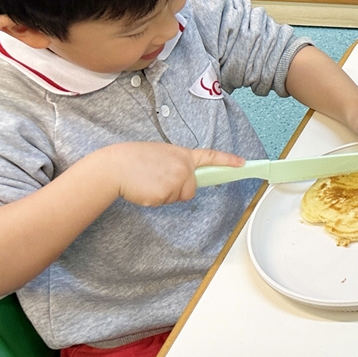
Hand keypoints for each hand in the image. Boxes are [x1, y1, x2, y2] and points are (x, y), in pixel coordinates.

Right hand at [95, 143, 244, 206]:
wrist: (115, 167)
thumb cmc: (134, 158)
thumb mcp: (161, 153)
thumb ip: (177, 163)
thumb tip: (185, 176)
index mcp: (183, 155)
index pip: (210, 157)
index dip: (228, 160)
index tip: (242, 163)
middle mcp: (183, 168)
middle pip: (192, 188)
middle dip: (179, 188)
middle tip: (159, 178)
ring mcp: (175, 182)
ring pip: (179, 197)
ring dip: (166, 193)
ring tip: (149, 181)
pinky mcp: (165, 195)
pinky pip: (166, 202)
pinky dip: (155, 199)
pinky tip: (145, 188)